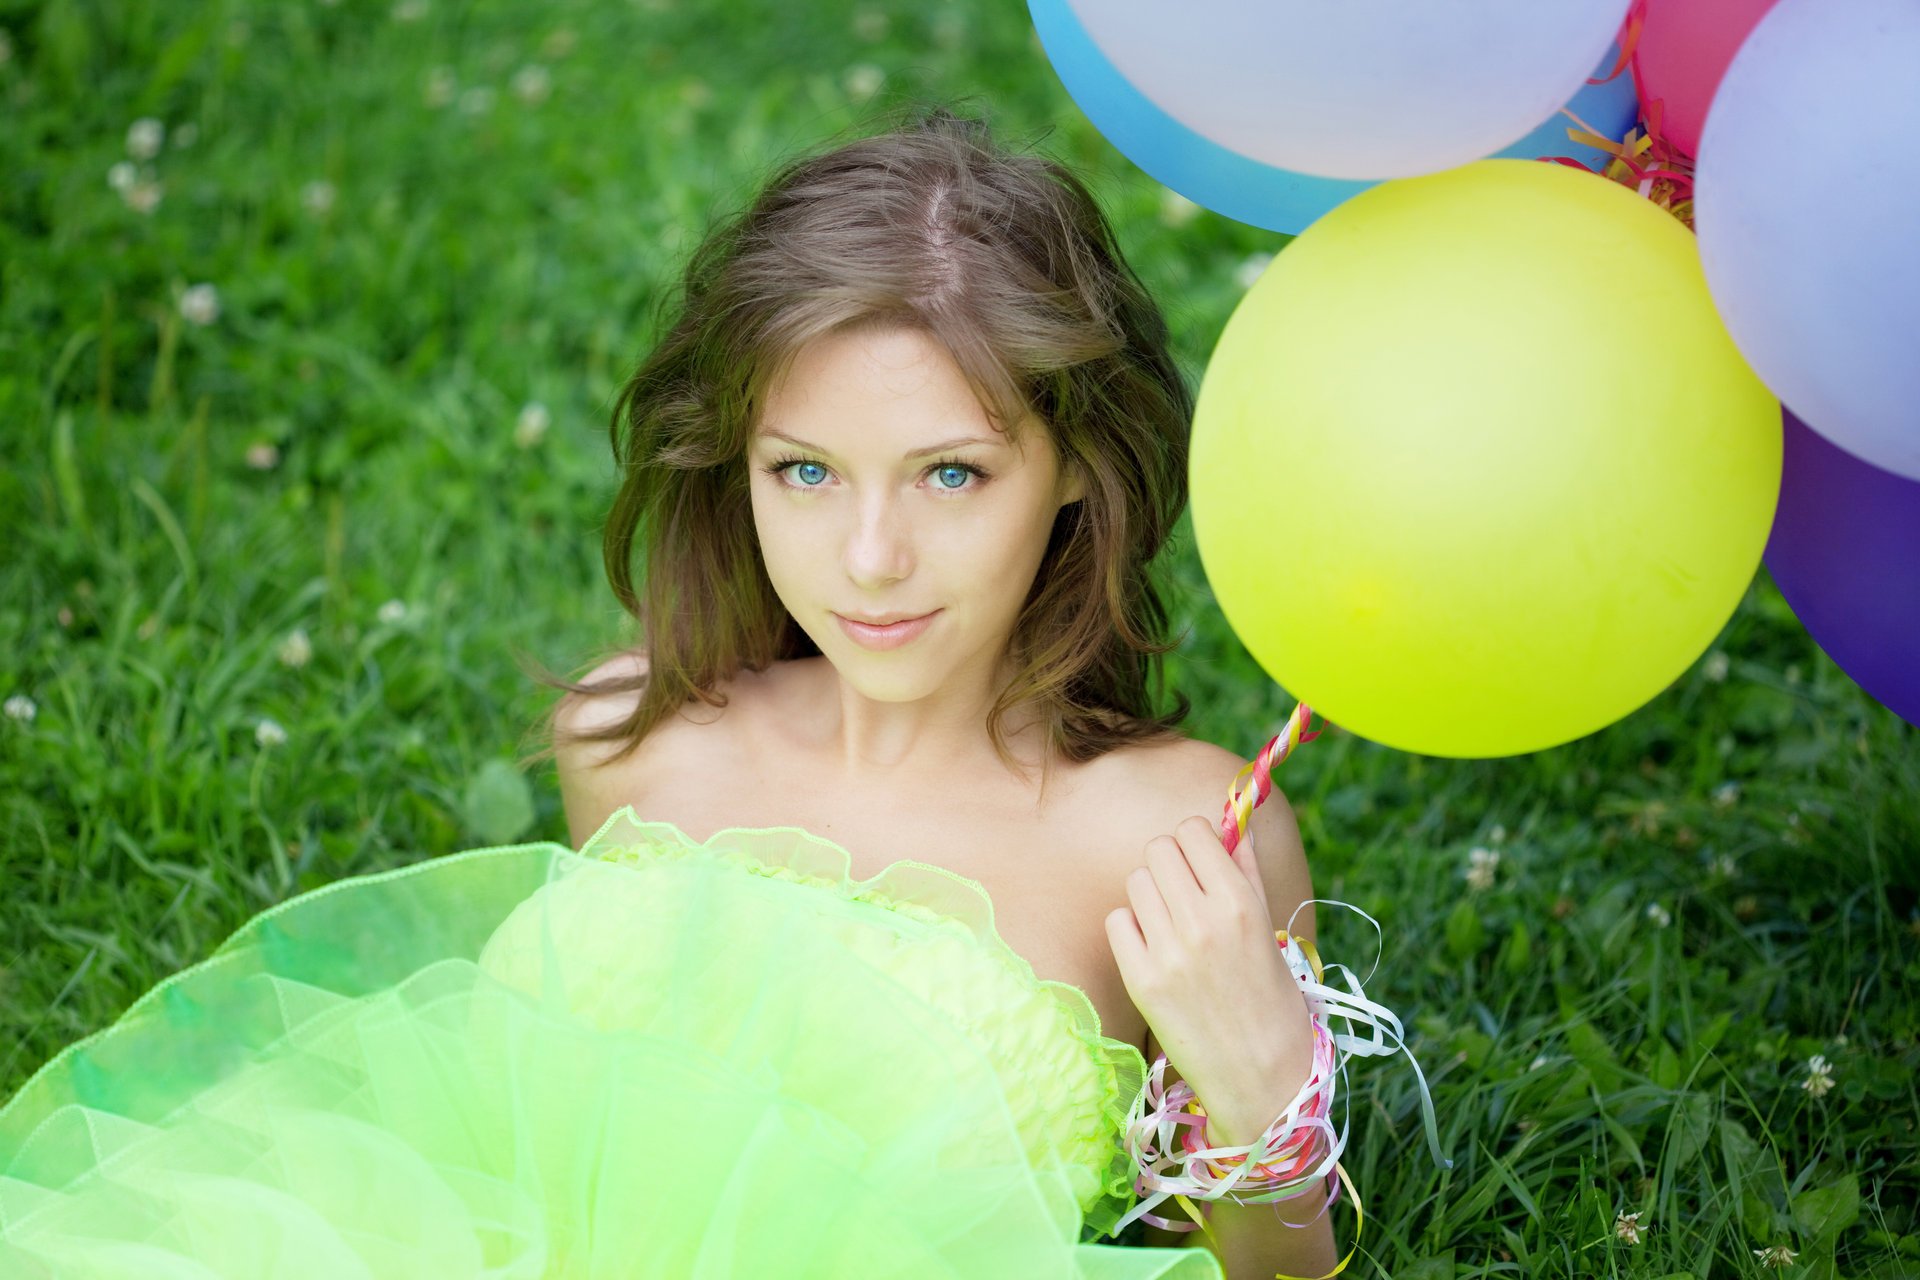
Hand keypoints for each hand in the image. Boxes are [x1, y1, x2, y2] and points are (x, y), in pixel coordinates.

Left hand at [1105, 815, 1306, 1137]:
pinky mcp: (1140, 980)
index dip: (1195, 841)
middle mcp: (1200, 922)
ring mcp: (1166, 952)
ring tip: (1173, 925)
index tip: (1202, 860)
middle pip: (1156, 849)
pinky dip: (1133, 929)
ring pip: (1135, 882)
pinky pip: (1117, 921)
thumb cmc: (1271, 995)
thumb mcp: (1269, 926)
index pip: (1193, 830)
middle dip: (1170, 863)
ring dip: (1151, 895)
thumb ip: (1247, 868)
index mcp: (1239, 903)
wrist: (1261, 1075)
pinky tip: (1156, 949)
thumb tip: (1236, 819)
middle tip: (1185, 893)